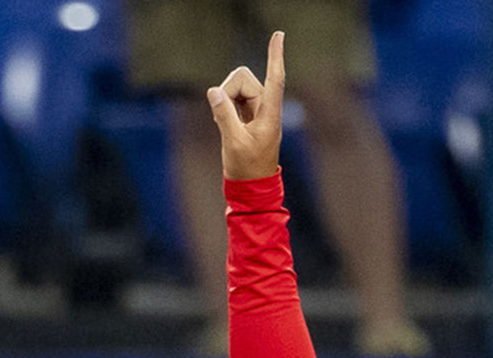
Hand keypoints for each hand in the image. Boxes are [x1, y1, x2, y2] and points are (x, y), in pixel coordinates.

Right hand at [206, 31, 284, 181]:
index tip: (278, 35)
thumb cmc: (247, 168)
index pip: (275, 78)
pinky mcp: (246, 114)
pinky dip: (223, 107)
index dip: (275, 56)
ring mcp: (255, 109)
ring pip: (234, 87)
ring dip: (224, 101)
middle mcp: (264, 106)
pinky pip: (230, 98)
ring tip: (225, 126)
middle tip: (222, 117)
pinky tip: (223, 125)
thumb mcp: (233, 142)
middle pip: (242, 78)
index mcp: (269, 113)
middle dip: (228, 91)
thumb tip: (214, 91)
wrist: (250, 187)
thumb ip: (224, 115)